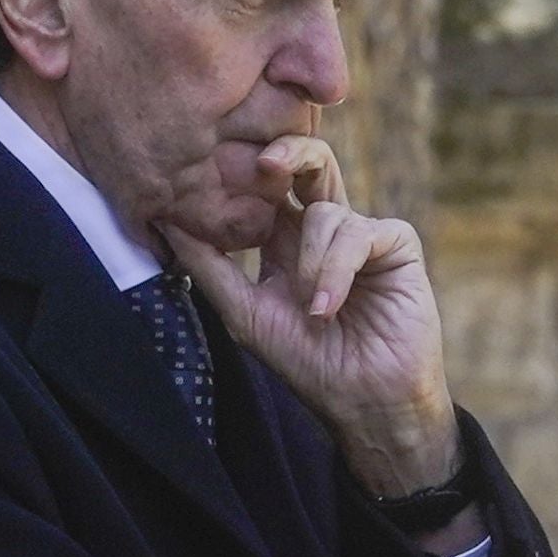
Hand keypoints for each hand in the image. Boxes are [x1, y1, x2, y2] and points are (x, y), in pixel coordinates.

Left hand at [161, 134, 458, 496]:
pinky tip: (329, 306)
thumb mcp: (245, 313)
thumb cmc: (309, 365)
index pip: (268, 189)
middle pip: (309, 164)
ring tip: (314, 312)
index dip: (246, 177)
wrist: (367, 403)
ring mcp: (363, 235)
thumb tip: (162, 220)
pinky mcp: (395, 245)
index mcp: (288, 242)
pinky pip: (359, 231)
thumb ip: (207, 266)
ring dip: (312, 263)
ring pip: (326, 211)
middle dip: (287, 153)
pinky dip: (338, 269)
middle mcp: (326, 231)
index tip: (219, 178)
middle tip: (263, 164)